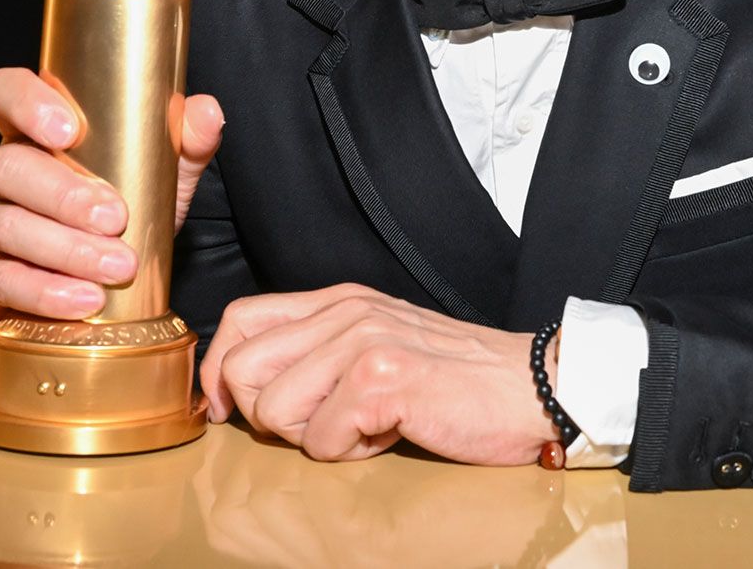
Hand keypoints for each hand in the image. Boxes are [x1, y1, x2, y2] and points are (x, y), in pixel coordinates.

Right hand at [0, 67, 223, 323]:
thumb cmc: (128, 209)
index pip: (5, 92)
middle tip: (115, 219)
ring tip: (115, 268)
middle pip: (9, 168)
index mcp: (32, 131)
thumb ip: (185, 140)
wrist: (112, 280)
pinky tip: (80, 299)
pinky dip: (40, 292)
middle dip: (63, 195)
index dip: (26, 103)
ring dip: (63, 249)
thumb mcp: (162, 172)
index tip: (69, 130)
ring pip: (6, 226)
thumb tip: (206, 113)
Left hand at [201, 284, 557, 465]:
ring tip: (363, 427)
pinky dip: (351, 453)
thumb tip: (246, 389)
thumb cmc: (457, 380)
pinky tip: (389, 434)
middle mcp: (345, 310)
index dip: (219, 372)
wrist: (533, 387)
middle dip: (265, 416)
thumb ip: (320, 353)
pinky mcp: (384, 379)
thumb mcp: (378, 344)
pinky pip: (322, 440)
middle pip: (240, 367)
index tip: (229, 411)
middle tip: (318, 426)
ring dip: (313, 437)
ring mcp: (363, 341)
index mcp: (338, 300)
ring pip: (272, 410)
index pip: (240, 320)